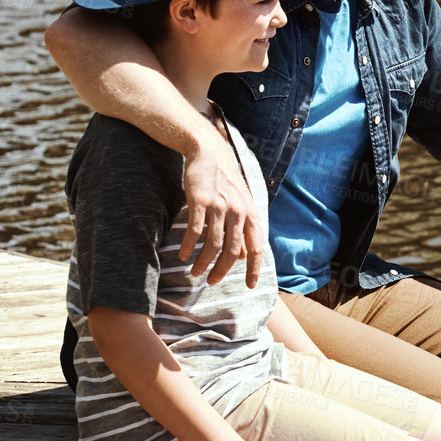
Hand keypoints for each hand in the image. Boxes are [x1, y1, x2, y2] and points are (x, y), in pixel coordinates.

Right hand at [180, 139, 263, 288]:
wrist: (209, 154)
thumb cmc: (225, 184)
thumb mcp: (240, 206)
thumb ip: (243, 231)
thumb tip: (244, 257)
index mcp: (251, 215)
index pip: (256, 248)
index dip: (254, 269)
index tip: (251, 286)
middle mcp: (239, 212)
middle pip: (233, 251)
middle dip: (222, 271)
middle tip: (211, 282)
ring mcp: (220, 207)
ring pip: (213, 245)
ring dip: (203, 263)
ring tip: (195, 273)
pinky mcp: (201, 201)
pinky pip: (195, 230)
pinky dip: (189, 246)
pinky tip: (184, 255)